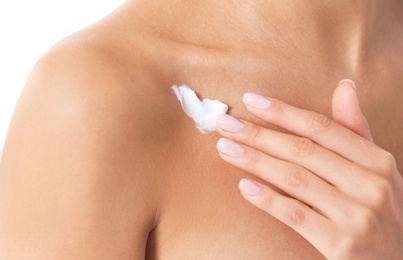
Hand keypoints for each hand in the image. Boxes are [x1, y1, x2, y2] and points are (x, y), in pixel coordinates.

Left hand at [215, 80, 402, 258]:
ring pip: (294, 179)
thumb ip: (355, 131)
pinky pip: (296, 215)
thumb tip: (345, 87)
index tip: (251, 101)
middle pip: (302, 150)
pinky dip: (268, 199)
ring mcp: (357, 215)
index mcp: (377, 161)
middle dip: (259, 134)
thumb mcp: (375, 170)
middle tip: (226, 124)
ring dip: (255, 161)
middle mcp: (370, 184)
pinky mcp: (342, 244)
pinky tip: (244, 186)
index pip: (321, 128)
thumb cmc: (378, 210)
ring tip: (226, 148)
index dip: (283, 112)